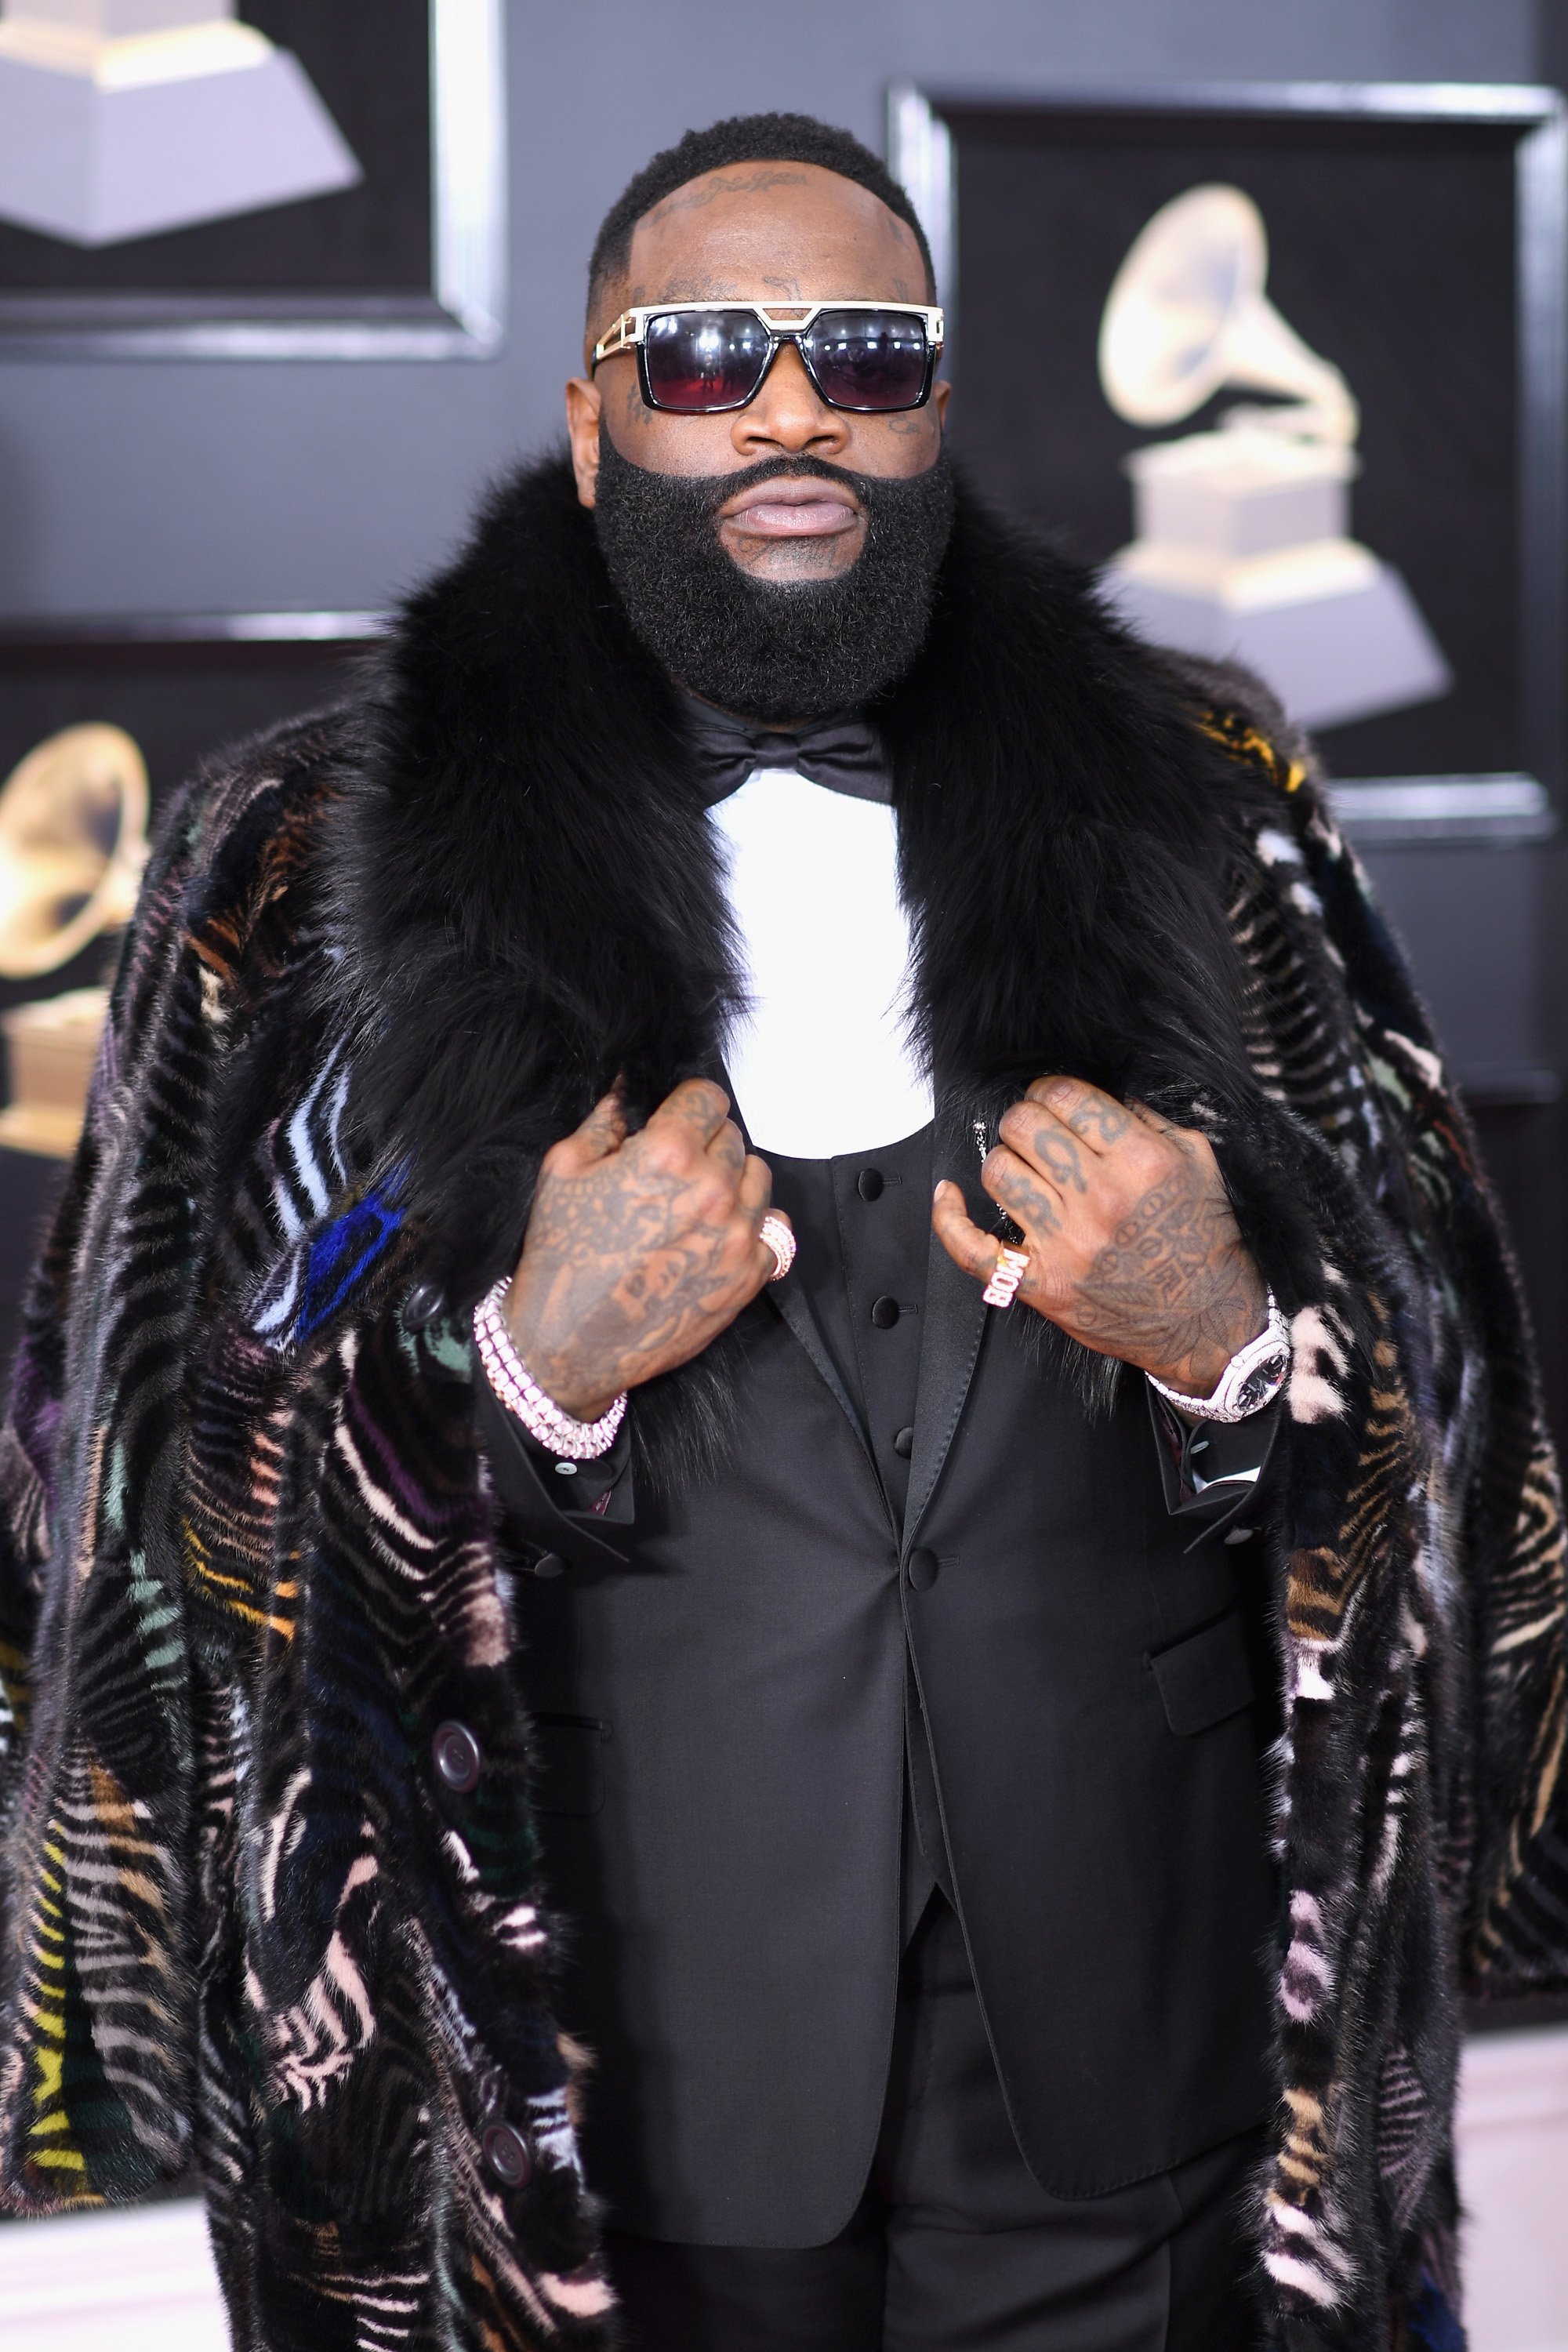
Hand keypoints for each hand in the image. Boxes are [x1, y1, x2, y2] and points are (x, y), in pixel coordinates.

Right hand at [502, 1079, 785, 1421]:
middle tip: (672, 1172)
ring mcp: (737, 1235)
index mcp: (668, 1155)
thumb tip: (626, 1087)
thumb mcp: (563, 1170)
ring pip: (758, 1178)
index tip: (675, 1120)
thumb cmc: (561, 1257)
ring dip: (732, 1181)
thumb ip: (604, 1119)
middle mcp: (713, 1190)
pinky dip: (749, 1228)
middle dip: (704, 1144)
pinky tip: (714, 1237)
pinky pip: (772, 1230)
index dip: (687, 1105)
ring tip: (694, 1203)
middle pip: (733, 1137)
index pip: (708, 1096)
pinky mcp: (749, 1276)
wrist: (570, 1345)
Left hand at [931, 1076, 1265, 1397]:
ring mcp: (1066, 1245)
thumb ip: (1150, 1123)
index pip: (1066, 1097)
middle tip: (1038, 1133)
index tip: (1053, 1099)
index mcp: (1141, 1162)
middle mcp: (1100, 1199)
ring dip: (1006, 1162)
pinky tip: (949, 1194)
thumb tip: (1104, 1097)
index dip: (1051, 1090)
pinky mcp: (1042, 1285)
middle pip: (1024, 1127)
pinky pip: (973, 1249)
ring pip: (998, 1172)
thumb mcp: (1197, 1164)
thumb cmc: (1204, 1243)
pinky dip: (950, 1219)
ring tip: (1025, 1170)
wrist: (1209, 1322)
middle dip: (1027, 1120)